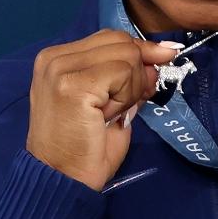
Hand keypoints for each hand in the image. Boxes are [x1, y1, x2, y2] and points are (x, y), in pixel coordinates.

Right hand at [27, 30, 178, 189]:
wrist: (62, 181)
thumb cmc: (84, 149)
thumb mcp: (111, 102)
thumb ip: (129, 76)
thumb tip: (159, 56)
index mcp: (57, 58)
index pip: (110, 37)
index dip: (140, 50)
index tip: (163, 58)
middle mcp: (54, 58)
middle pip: (120, 40)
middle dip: (138, 71)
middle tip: (127, 104)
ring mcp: (61, 69)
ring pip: (126, 55)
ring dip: (131, 87)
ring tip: (110, 113)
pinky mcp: (73, 84)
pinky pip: (123, 73)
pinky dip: (126, 95)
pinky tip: (108, 115)